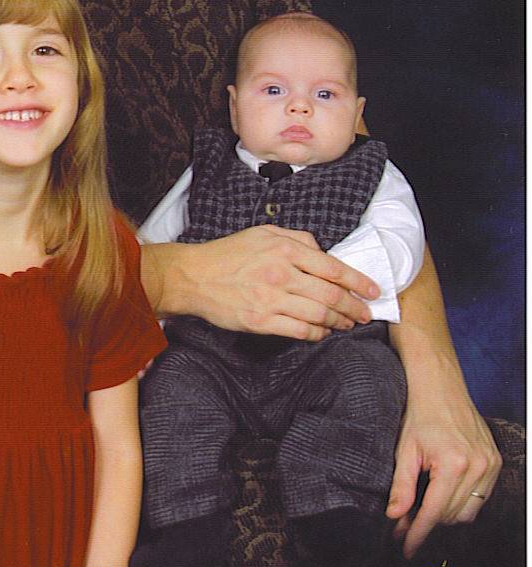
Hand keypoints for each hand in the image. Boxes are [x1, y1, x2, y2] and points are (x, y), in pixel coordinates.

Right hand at [156, 226, 378, 338]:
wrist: (193, 276)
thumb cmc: (228, 254)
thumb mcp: (262, 233)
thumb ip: (296, 238)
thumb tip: (323, 251)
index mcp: (283, 248)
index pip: (332, 267)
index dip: (358, 281)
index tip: (373, 290)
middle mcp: (280, 273)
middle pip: (330, 295)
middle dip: (354, 307)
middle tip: (366, 313)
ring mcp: (270, 299)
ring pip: (319, 315)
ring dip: (339, 322)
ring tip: (348, 324)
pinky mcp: (260, 321)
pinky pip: (300, 331)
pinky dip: (317, 334)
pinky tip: (323, 332)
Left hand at [387, 368, 501, 557]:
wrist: (440, 386)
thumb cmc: (419, 414)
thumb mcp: (404, 449)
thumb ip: (401, 485)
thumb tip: (394, 517)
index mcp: (453, 464)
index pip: (434, 513)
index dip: (418, 533)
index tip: (406, 549)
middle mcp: (477, 467)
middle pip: (451, 516)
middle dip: (427, 524)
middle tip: (404, 524)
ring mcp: (490, 466)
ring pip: (468, 511)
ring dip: (445, 515)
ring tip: (422, 509)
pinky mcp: (496, 463)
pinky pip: (481, 497)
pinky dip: (462, 502)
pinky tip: (443, 496)